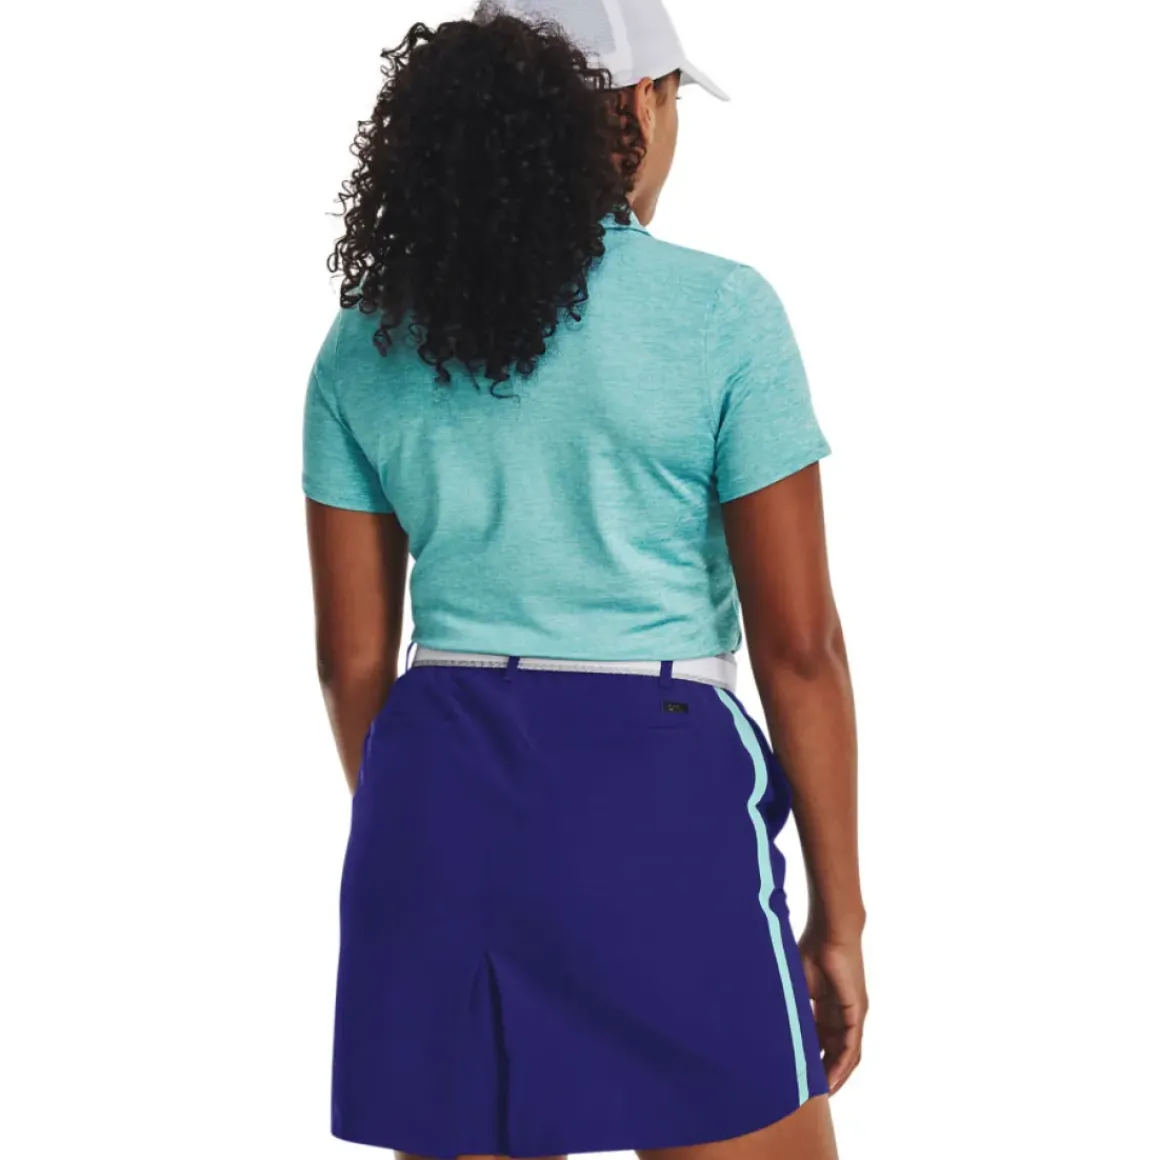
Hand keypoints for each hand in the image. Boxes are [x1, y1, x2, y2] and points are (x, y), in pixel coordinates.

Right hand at [798, 920, 867, 1093]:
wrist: (830, 931)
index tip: (798, 1074)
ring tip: (821, 1094)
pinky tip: (832, 1081)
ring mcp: (852, 1014)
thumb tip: (765, 1017)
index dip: (811, 1058)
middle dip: (823, 1072)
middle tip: (808, 1092)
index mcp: (827, 1005)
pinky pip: (851, 1047)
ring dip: (835, 1075)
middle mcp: (843, 1013)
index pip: (821, 1039)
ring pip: (846, 1054)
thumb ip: (788, 1002)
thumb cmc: (811, 948)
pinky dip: (842, 1066)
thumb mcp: (796, 984)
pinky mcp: (856, 1013)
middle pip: (834, 1051)